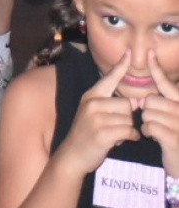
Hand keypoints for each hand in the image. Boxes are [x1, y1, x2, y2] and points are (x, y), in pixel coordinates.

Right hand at [58, 54, 138, 175]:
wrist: (73, 154)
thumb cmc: (87, 133)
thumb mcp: (92, 113)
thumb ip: (109, 104)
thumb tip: (133, 103)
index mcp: (91, 95)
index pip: (109, 78)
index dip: (121, 66)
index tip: (129, 53)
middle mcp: (92, 103)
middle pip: (126, 104)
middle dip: (127, 117)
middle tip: (116, 127)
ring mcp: (96, 118)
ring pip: (128, 118)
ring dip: (127, 129)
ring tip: (116, 135)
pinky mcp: (102, 133)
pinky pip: (128, 131)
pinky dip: (131, 137)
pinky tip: (122, 141)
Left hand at [138, 52, 178, 173]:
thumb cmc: (175, 140)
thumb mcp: (172, 120)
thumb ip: (164, 105)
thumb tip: (146, 97)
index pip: (167, 83)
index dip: (157, 68)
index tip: (150, 52)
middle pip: (151, 100)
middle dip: (148, 111)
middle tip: (155, 122)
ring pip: (148, 113)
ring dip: (147, 123)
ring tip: (157, 131)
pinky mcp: (173, 138)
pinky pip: (149, 126)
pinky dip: (148, 132)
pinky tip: (155, 138)